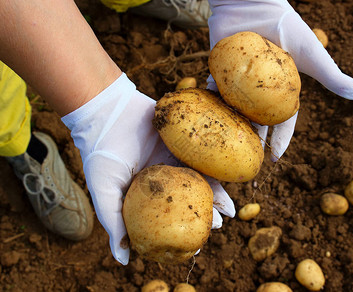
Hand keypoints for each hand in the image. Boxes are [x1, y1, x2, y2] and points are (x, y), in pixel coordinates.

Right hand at [61, 73, 234, 264]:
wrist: (107, 112)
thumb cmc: (102, 154)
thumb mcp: (104, 192)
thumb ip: (114, 223)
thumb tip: (124, 261)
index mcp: (144, 196)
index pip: (165, 220)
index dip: (180, 234)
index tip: (194, 248)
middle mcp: (161, 181)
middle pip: (186, 202)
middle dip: (202, 216)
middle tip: (215, 227)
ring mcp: (172, 161)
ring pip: (197, 182)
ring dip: (214, 196)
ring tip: (229, 211)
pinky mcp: (181, 143)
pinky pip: (200, 158)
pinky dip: (214, 170)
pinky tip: (227, 181)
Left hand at [205, 0, 352, 160]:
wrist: (253, 3)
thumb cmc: (285, 26)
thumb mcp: (311, 54)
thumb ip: (329, 74)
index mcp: (280, 89)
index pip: (280, 120)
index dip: (279, 139)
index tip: (275, 159)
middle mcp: (258, 89)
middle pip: (255, 120)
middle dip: (253, 140)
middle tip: (248, 161)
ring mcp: (239, 81)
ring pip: (234, 111)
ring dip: (231, 129)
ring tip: (227, 150)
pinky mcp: (221, 71)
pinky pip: (214, 92)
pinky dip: (211, 106)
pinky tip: (208, 124)